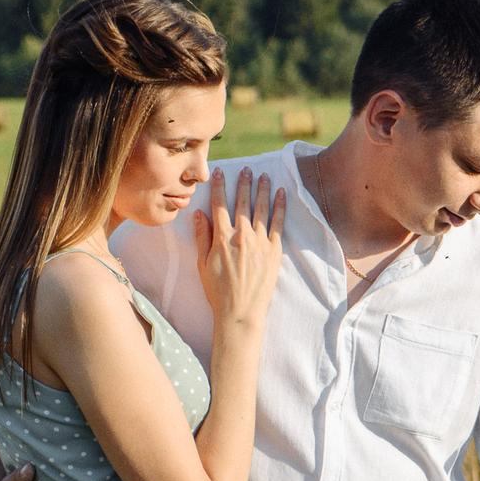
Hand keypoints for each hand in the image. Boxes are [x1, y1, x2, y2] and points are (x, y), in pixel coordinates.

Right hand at [192, 169, 284, 327]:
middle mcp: (242, 236)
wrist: (241, 311)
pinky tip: (282, 194)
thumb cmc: (218, 290)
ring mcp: (260, 242)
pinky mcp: (274, 251)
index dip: (220, 187)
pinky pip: (278, 224)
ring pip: (262, 209)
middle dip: (244, 183)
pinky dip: (280, 207)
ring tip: (264, 176)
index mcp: (222, 237)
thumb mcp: (202, 263)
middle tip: (247, 169)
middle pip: (243, 203)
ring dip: (262, 190)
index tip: (221, 172)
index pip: (220, 205)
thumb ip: (201, 236)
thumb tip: (198, 213)